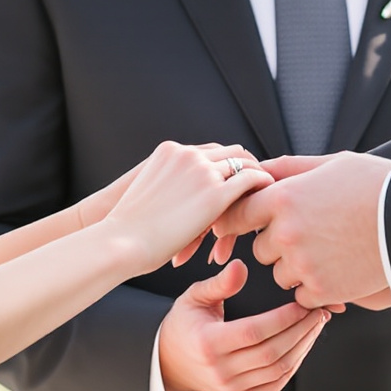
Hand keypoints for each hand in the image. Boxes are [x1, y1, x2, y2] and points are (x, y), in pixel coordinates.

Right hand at [98, 142, 272, 272]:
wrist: (121, 240)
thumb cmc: (130, 228)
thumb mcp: (148, 192)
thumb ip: (170, 186)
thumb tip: (182, 201)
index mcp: (171, 151)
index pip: (213, 150)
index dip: (228, 164)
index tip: (238, 178)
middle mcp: (189, 155)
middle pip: (231, 152)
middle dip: (246, 167)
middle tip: (259, 185)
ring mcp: (203, 172)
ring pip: (244, 163)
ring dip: (256, 176)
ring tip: (268, 192)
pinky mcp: (215, 194)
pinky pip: (250, 180)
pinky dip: (262, 184)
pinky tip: (269, 198)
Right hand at [157, 260, 333, 390]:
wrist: (171, 365)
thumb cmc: (186, 326)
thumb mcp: (194, 298)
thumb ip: (220, 284)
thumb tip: (241, 266)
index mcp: (208, 343)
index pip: (254, 331)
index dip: (283, 318)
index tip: (302, 304)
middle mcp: (220, 371)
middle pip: (272, 352)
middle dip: (301, 330)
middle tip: (318, 311)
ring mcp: (232, 390)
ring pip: (278, 370)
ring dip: (303, 346)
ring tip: (315, 325)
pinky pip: (277, 385)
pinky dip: (294, 365)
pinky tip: (303, 344)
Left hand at [235, 152, 390, 309]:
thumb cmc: (374, 185)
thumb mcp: (330, 164)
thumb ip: (289, 168)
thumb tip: (260, 170)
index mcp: (283, 198)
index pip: (237, 215)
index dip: (239, 221)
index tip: (246, 225)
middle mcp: (286, 233)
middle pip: (261, 249)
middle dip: (278, 245)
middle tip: (311, 234)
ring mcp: (303, 265)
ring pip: (280, 274)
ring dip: (297, 268)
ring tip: (331, 250)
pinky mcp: (321, 290)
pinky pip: (302, 295)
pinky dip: (316, 287)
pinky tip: (339, 269)